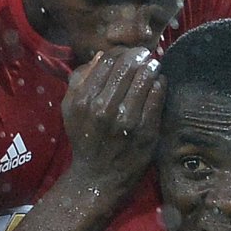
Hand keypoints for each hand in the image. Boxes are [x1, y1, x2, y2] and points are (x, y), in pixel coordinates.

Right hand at [59, 47, 164, 199]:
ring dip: (151, 68)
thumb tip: (99, 56)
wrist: (98, 178)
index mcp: (84, 100)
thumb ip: (79, 81)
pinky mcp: (146, 131)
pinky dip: (159, 85)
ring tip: (152, 66)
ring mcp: (127, 120)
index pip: (107, 61)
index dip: (120, 52)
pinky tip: (158, 83)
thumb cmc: (85, 139)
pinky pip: (157, 96)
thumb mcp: (71, 109)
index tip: (127, 54)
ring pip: (145, 78)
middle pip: (127, 66)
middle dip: (138, 56)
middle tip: (144, 54)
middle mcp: (104, 109)